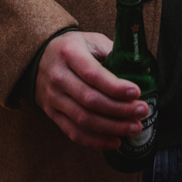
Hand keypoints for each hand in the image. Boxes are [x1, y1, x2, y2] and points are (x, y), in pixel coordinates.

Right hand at [34, 31, 146, 149]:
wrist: (39, 57)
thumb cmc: (73, 48)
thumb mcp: (91, 40)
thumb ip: (112, 51)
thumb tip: (139, 67)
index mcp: (70, 54)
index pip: (93, 75)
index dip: (115, 87)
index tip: (136, 93)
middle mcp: (58, 77)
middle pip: (90, 100)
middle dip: (120, 110)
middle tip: (142, 111)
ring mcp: (53, 97)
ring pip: (83, 119)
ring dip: (112, 127)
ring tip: (134, 128)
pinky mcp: (52, 114)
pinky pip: (73, 132)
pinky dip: (95, 141)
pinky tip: (115, 141)